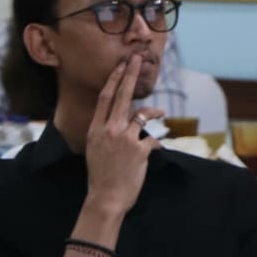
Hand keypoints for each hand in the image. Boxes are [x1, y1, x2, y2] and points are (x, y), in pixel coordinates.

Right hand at [83, 55, 161, 218]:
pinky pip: (153, 140)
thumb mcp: (97, 150)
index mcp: (96, 129)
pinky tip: (157, 150)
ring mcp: (124, 139)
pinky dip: (156, 144)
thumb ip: (108, 133)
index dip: (114, 80)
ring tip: (161, 111)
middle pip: (121, 96)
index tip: (121, 66)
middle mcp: (109, 130)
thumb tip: (124, 122)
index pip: (105, 98)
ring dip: (153, 112)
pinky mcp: (139, 150)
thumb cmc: (101, 175)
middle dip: (129, 75)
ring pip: (141, 115)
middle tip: (136, 58)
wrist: (106, 197)